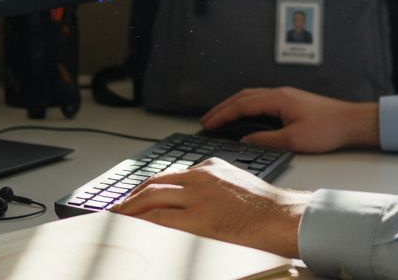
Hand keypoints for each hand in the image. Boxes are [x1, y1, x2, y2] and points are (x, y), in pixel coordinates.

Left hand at [110, 157, 309, 256]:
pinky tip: (132, 229)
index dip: (144, 188)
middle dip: (129, 198)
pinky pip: (161, 219)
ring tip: (115, 219)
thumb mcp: (234, 183)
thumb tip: (189, 201)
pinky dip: (142, 223)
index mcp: (208, 167)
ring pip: (151, 199)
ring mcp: (198, 196)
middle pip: (153, 184)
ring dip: (128, 210)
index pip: (166, 176)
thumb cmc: (265, 207)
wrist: (283, 216)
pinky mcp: (199, 217)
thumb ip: (210, 186)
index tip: (132, 197)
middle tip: (114, 209)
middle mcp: (200, 177)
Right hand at [201, 87, 379, 152]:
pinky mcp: (291, 102)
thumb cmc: (328, 129)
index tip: (207, 124)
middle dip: (223, 108)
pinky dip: (246, 107)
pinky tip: (244, 116)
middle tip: (206, 120)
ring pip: (252, 97)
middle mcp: (279, 94)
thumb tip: (245, 141)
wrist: (351, 122)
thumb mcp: (294, 140)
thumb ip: (266, 140)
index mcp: (278, 99)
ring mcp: (285, 96)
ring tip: (220, 118)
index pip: (242, 105)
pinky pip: (261, 101)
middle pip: (243, 97)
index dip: (222, 115)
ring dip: (234, 106)